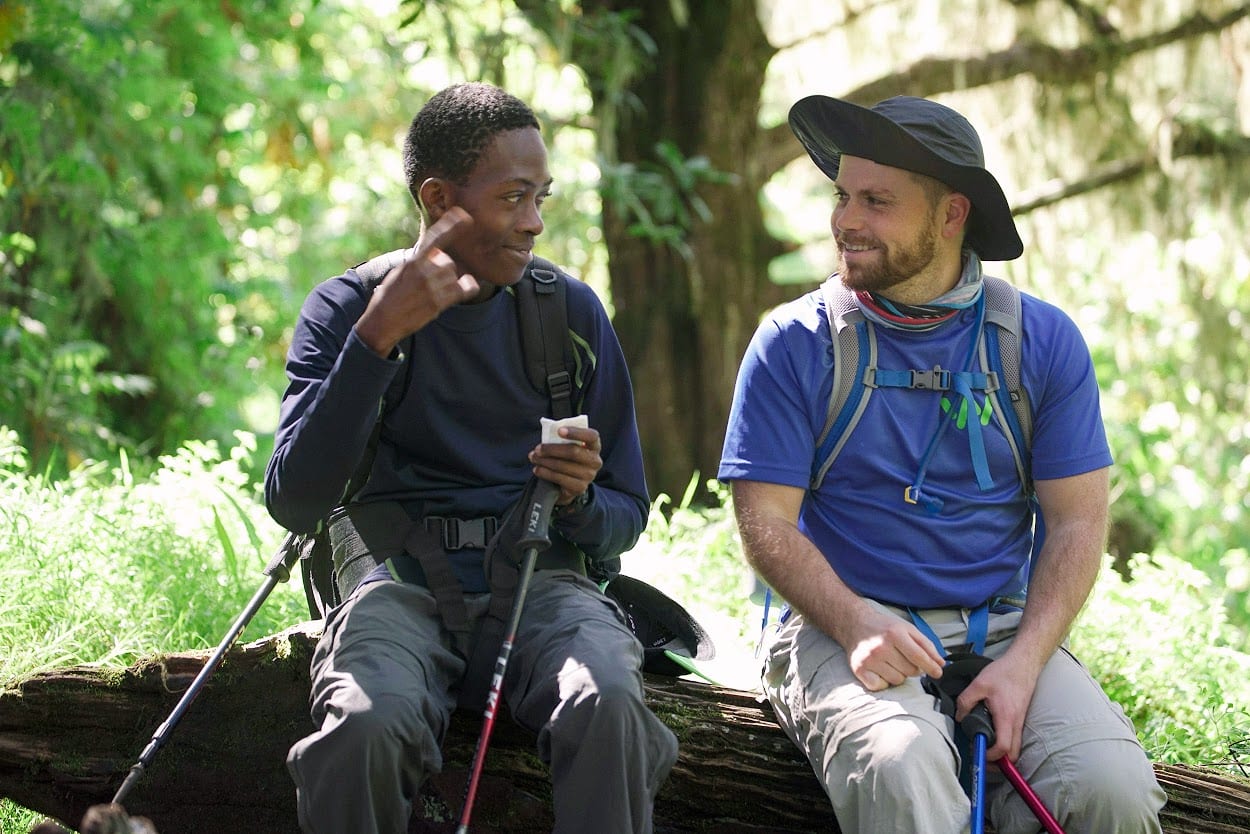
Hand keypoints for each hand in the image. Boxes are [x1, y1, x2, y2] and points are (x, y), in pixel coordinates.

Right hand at [354, 207, 479, 355]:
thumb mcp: (399, 273)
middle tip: (430, 284)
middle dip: (443, 271)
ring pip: (453, 276)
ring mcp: (432, 286)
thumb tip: (437, 256)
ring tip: (433, 294)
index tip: (463, 215)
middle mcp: (423, 271)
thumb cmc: (389, 297)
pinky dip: (468, 286)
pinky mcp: (439, 302)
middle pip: (448, 262)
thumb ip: (418, 263)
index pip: (434, 238)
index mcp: (412, 261)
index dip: (450, 225)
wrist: (382, 322)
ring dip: (449, 283)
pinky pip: (464, 289)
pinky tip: (467, 285)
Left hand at [528, 425, 601, 506]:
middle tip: (538, 449)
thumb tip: (547, 436)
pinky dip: (545, 473)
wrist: (570, 483)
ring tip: (533, 458)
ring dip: (545, 461)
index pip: (591, 436)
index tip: (559, 430)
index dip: (576, 432)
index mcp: (594, 446)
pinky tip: (537, 469)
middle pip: (574, 452)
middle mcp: (595, 461)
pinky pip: (559, 478)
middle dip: (552, 449)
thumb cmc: (567, 458)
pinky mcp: (580, 488)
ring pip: (563, 466)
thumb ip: (562, 439)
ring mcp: (589, 476)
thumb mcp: (568, 446)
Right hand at [843, 605, 945, 690]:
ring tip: (890, 662)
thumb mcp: (907, 629)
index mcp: (894, 634)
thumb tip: (941, 664)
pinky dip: (883, 681)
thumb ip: (926, 645)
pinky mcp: (859, 670)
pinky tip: (880, 670)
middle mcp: (880, 647)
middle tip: (902, 658)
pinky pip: (881, 686)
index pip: (918, 657)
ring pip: (897, 680)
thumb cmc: (885, 627)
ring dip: (898, 674)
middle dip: (911, 667)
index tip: (938, 673)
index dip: (931, 667)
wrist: (855, 624)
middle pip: (909, 671)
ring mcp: (869, 659)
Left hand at [955, 652, 1039, 761]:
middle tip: (982, 757)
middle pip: (1013, 755)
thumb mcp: (978, 684)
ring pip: (1015, 748)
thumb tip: (959, 717)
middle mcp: (1016, 723)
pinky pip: (1014, 738)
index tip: (978, 752)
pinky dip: (1005, 743)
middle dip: (999, 763)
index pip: (1004, 747)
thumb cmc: (1004, 673)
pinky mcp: (1020, 718)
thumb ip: (965, 701)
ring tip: (984, 747)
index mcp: (1006, 717)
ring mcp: (1020, 722)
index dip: (991, 756)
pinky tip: (991, 735)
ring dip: (1002, 754)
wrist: (1023, 664)